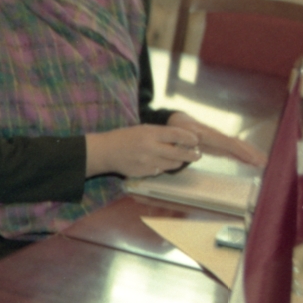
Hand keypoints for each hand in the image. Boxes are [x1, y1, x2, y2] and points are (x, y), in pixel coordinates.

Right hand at [84, 124, 202, 177]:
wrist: (105, 151)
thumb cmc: (125, 137)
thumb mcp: (143, 130)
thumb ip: (161, 134)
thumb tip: (183, 140)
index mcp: (150, 133)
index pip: (176, 135)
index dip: (189, 139)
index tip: (196, 141)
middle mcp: (150, 148)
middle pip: (178, 154)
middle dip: (191, 155)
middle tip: (197, 155)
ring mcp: (146, 162)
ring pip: (171, 165)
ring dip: (177, 162)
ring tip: (178, 159)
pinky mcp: (143, 173)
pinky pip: (159, 171)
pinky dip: (162, 167)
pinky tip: (158, 163)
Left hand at [167, 111, 267, 166]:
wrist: (177, 122)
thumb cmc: (176, 130)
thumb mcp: (177, 134)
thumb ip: (185, 140)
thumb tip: (196, 144)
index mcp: (207, 134)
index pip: (227, 143)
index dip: (240, 151)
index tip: (252, 159)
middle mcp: (216, 135)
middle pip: (237, 144)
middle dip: (251, 153)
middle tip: (264, 162)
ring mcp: (219, 139)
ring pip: (238, 146)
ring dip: (251, 154)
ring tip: (264, 162)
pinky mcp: (219, 144)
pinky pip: (233, 149)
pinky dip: (243, 155)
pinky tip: (252, 162)